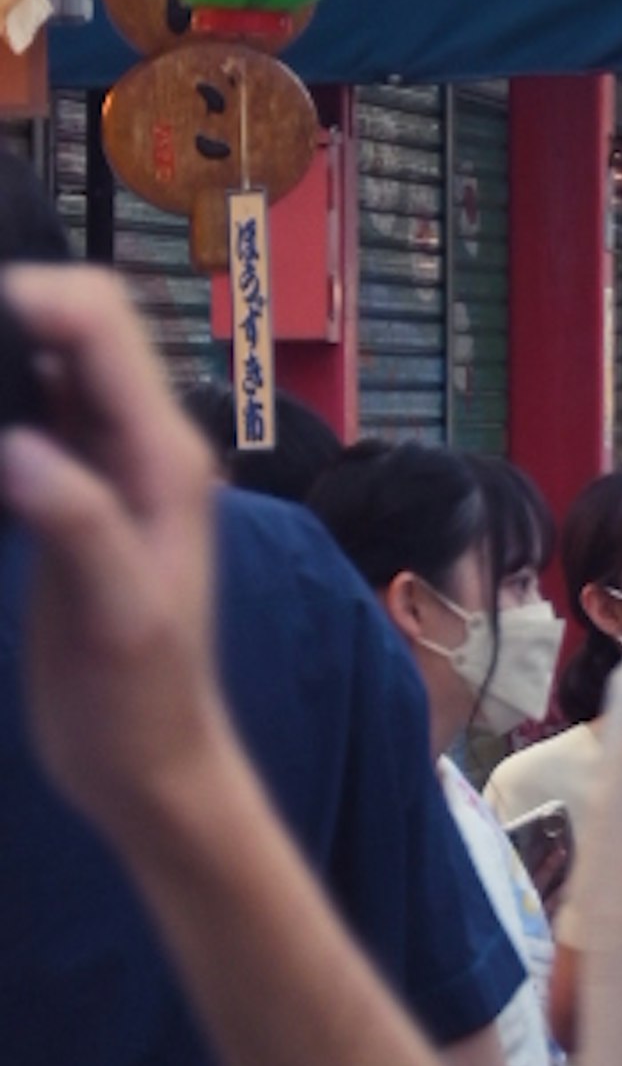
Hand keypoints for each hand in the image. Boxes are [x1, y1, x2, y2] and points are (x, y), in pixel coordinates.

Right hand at [0, 262, 231, 853]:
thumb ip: (79, 526)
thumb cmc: (142, 704)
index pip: (101, 326)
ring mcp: (103, 469)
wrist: (146, 767)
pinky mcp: (67, 500)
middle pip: (73, 330)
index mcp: (162, 455)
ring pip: (44, 371)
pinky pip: (27, 424)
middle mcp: (139, 445)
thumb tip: (22, 447)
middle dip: (4, 314)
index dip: (30, 297)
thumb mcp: (116, 619)